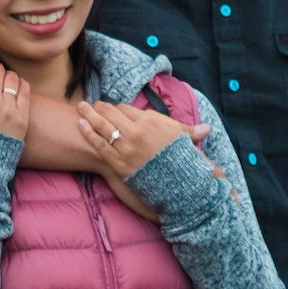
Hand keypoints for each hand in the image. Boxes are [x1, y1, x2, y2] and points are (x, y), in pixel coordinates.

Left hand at [76, 100, 190, 177]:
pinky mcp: (118, 163)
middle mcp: (135, 132)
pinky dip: (89, 133)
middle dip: (99, 107)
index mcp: (150, 121)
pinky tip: (81, 125)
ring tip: (81, 108)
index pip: (127, 109)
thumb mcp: (184, 140)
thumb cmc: (180, 159)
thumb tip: (207, 129)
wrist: (176, 184)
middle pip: (111, 114)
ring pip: (102, 126)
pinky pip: (99, 145)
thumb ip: (190, 130)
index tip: (113, 108)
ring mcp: (125, 148)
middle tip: (91, 104)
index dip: (118, 108)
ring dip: (89, 115)